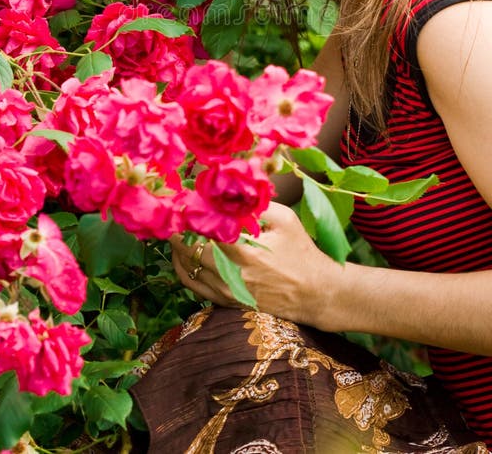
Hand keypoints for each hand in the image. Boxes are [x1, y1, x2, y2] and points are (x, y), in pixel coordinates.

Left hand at [171, 203, 339, 325]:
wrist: (315, 293)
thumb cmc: (302, 252)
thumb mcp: (285, 220)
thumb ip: (254, 205)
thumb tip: (228, 188)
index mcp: (243, 252)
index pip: (200, 230)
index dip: (187, 214)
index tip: (182, 200)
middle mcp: (229, 274)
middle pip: (186, 249)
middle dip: (178, 229)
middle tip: (176, 213)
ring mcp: (225, 292)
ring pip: (184, 269)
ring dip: (177, 248)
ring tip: (177, 230)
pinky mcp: (226, 302)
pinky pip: (193, 285)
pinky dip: (183, 268)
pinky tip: (185, 253)